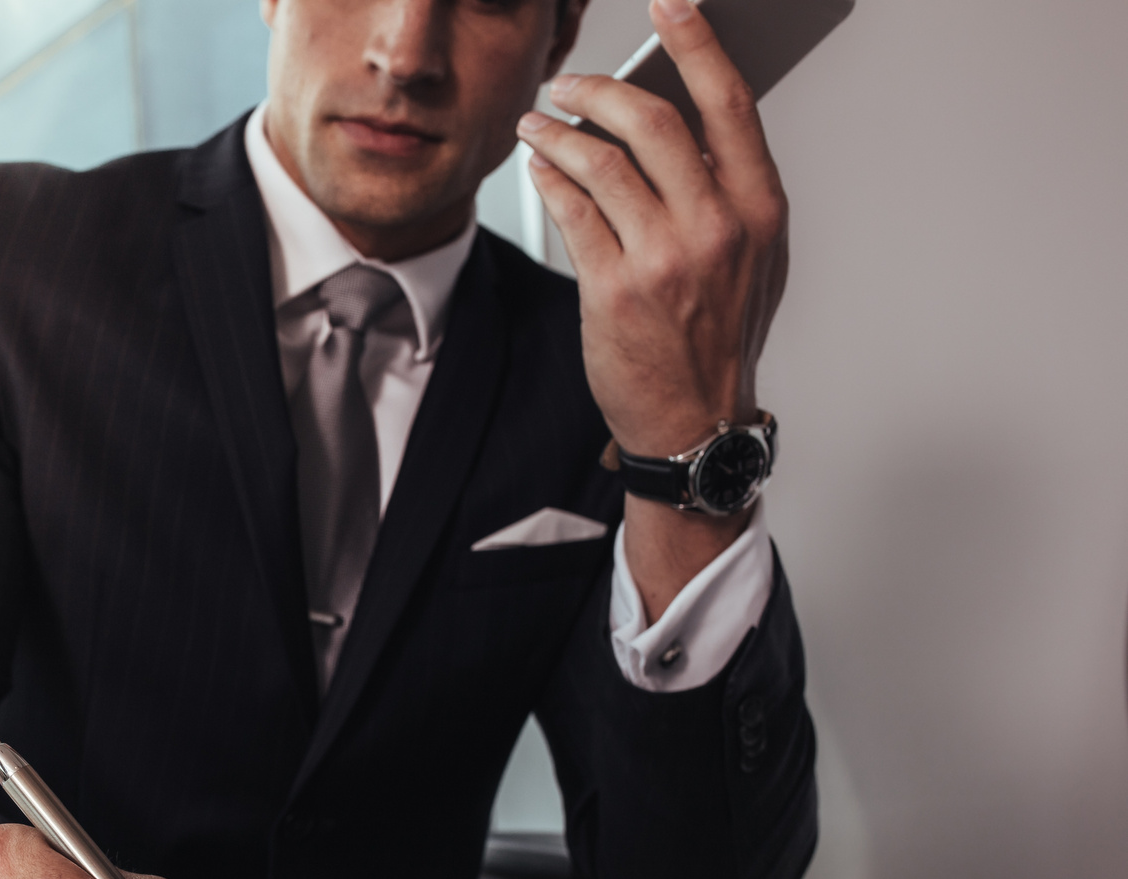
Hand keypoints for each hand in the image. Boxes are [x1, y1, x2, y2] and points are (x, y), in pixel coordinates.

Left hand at [515, 0, 788, 613]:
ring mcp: (665, 258)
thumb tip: (681, 115)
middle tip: (569, 82)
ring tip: (538, 123)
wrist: (692, 418)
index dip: (696, 42)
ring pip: (602, 161)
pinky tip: (538, 164)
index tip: (670, 5)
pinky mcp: (615, 288)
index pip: (729, 102)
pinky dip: (548, 175)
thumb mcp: (751, 255)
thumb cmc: (717, 336)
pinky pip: (572, 208)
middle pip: (653, 121)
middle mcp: (716, 227)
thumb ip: (725, 187)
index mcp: (758, 208)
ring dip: (559, 131)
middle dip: (600, 88)